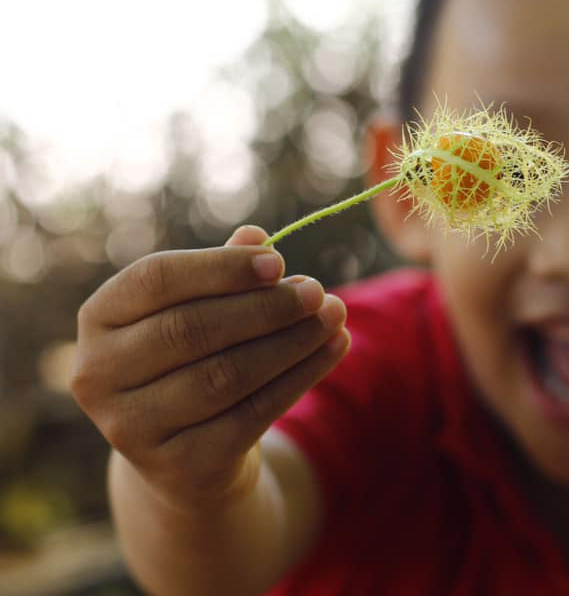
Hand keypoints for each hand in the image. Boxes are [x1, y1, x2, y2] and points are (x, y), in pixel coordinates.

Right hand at [71, 225, 348, 508]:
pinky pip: (253, 415)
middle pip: (192, 329)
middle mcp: (98, 374)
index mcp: (98, 317)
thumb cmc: (193, 359)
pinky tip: (334, 348)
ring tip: (334, 316)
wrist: (187, 456)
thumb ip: (221, 274)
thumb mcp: (197, 309)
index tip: (279, 261)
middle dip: (266, 307)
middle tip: (317, 292)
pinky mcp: (179, 466)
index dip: (221, 268)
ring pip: (226, 375)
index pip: (156, 279)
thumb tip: (256, 236)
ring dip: (292, 342)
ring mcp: (131, 427)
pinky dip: (301, 377)